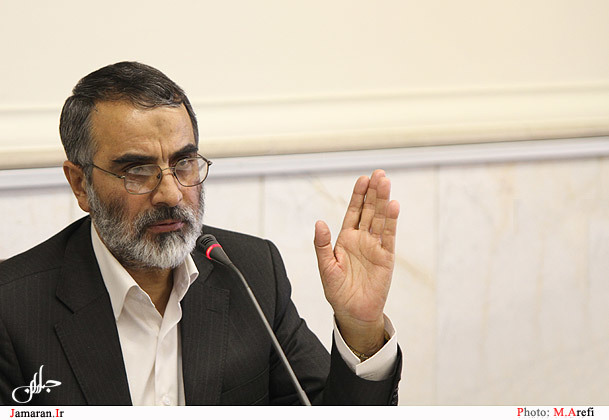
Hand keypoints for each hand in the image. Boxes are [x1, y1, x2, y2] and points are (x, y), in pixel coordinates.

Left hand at [314, 169, 399, 355]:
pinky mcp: (386, 258)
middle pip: (369, 211)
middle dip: (373, 192)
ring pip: (380, 219)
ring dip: (383, 202)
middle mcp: (362, 240)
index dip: (358, 196)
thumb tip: (319, 223)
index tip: (362, 179)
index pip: (353, 212)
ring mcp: (375, 247)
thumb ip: (322, 245)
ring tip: (386, 183)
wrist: (353, 313)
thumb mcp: (325, 267)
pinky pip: (389, 237)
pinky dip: (391, 222)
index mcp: (346, 239)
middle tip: (379, 174)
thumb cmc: (338, 291)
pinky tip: (393, 207)